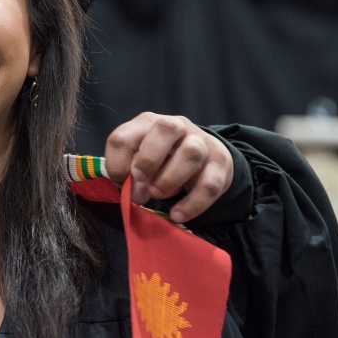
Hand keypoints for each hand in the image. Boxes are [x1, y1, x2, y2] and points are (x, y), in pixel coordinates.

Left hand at [104, 112, 233, 222]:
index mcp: (147, 123)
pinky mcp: (220, 163)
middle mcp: (176, 126)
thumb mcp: (142, 161)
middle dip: (148, 158)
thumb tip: (134, 194)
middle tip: (140, 180)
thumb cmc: (162, 159)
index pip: (124, 136)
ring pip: (191, 152)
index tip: (120, 182)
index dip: (116, 163)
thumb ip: (133, 175)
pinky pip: (210, 184)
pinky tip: (178, 215)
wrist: (204, 157)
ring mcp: (201, 142)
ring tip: (158, 195)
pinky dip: (192, 204)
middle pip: (166, 128)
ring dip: (170, 179)